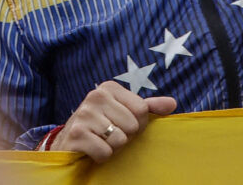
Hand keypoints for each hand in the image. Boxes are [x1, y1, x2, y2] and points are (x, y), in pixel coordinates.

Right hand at [50, 81, 177, 161]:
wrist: (70, 140)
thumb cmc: (103, 125)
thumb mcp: (125, 112)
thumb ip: (149, 107)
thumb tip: (173, 104)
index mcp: (109, 88)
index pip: (142, 110)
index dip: (137, 124)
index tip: (122, 124)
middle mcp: (95, 96)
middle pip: (132, 126)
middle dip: (125, 136)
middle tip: (109, 134)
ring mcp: (84, 114)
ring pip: (119, 140)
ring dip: (113, 147)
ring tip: (101, 140)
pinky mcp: (76, 134)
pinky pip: (105, 152)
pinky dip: (102, 156)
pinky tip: (92, 148)